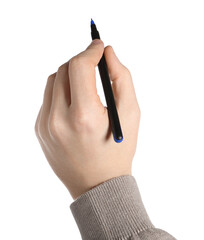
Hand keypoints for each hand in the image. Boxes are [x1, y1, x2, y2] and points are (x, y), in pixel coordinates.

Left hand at [34, 39, 139, 199]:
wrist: (97, 184)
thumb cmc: (118, 150)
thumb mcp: (130, 114)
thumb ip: (121, 78)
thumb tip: (108, 54)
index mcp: (84, 117)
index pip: (79, 67)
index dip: (90, 51)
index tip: (99, 45)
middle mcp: (58, 121)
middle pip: (64, 70)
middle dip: (81, 62)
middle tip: (95, 65)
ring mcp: (44, 126)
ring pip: (53, 81)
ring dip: (70, 76)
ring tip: (85, 86)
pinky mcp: (39, 129)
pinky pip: (48, 98)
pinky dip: (62, 92)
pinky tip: (75, 104)